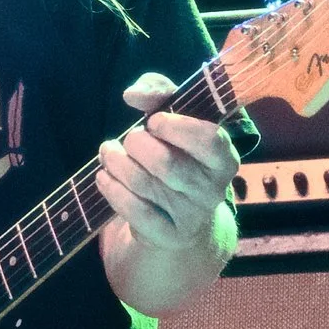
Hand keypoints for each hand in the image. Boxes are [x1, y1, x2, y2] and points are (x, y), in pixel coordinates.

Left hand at [96, 73, 241, 249]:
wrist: (179, 214)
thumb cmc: (176, 152)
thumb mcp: (173, 116)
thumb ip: (158, 92)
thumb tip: (132, 94)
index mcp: (224, 157)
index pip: (209, 140)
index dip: (175, 127)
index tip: (152, 121)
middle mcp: (214, 189)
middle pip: (167, 163)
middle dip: (136, 144)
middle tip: (128, 139)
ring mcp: (192, 216)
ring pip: (145, 185)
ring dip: (117, 163)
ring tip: (108, 153)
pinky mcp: (169, 235)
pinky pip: (135, 212)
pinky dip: (113, 190)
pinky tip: (104, 177)